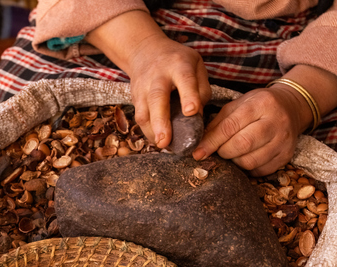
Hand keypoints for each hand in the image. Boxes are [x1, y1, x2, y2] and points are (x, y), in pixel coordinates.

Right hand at [86, 10, 209, 148]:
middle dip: (161, 121)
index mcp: (179, 65)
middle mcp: (158, 76)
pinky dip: (148, 131)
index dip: (188, 95)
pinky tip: (157, 141)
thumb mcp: (196, 64)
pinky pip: (139, 117)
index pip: (184, 79)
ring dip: (151, 131)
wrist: (144, 50)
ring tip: (162, 145)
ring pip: (143, 111)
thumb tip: (198, 114)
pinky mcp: (135, 98)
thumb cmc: (177, 61)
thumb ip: (202, 88)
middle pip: (157, 98)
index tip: (191, 111)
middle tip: (165, 141)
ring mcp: (143, 87)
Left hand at [192, 85, 311, 176]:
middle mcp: (276, 121)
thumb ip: (218, 124)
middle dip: (224, 152)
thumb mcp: (237, 105)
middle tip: (219, 150)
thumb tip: (199, 145)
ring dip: (235, 161)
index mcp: (260, 104)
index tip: (198, 153)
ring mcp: (284, 140)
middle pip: (242, 145)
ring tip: (233, 153)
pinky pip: (260, 171)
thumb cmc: (257, 106)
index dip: (211, 142)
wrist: (290, 108)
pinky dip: (248, 168)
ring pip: (250, 161)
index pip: (230, 126)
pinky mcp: (286, 156)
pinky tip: (245, 158)